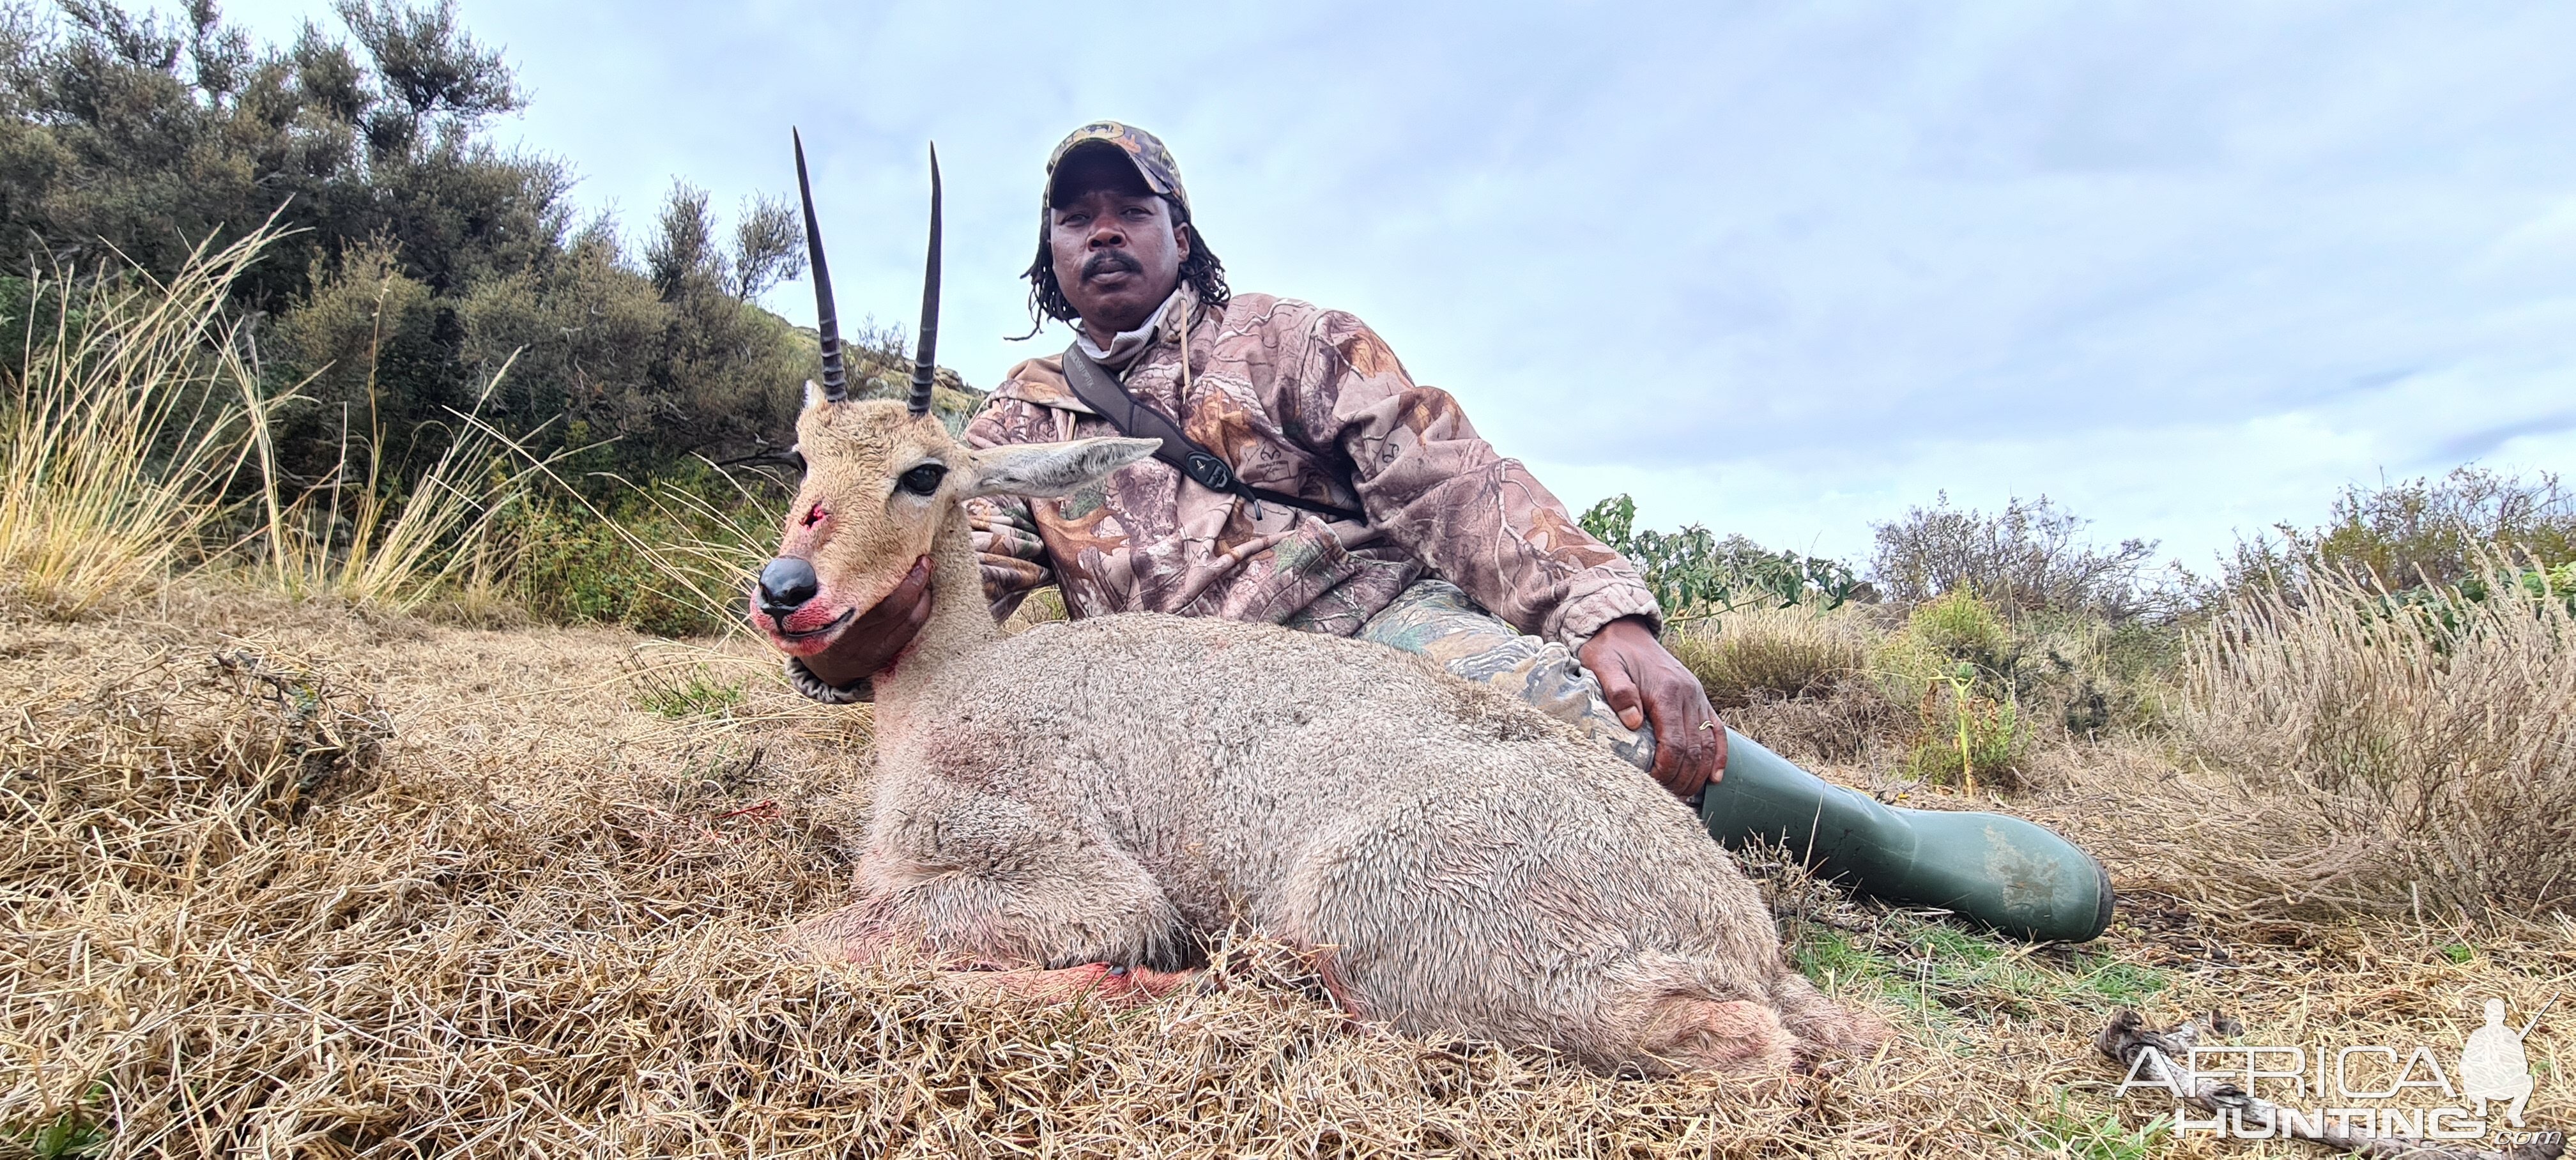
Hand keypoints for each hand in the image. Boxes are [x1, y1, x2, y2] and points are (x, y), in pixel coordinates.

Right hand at [800, 556, 933, 686]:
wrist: (824, 668)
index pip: (861, 590)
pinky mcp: (882, 656)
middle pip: (891, 605)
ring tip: (925, 572)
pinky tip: (925, 594)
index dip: (884, 569)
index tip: (896, 548)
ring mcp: (868, 648)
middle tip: (923, 559)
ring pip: (905, 617)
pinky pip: (910, 630)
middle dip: (912, 580)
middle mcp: (849, 634)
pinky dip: (922, 609)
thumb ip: (825, 578)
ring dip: (922, 592)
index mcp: (827, 615)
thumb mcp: (813, 602)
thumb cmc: (818, 622)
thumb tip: (839, 539)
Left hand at [1578, 616, 1726, 798]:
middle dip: (1682, 779)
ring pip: (1708, 744)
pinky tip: (1715, 778)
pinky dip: (1718, 756)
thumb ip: (1618, 691)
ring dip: (1699, 774)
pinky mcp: (1699, 699)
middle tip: (1665, 798)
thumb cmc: (1611, 651)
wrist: (1625, 630)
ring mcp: (1698, 697)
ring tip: (1684, 795)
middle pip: (1694, 750)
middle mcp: (1689, 696)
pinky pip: (1716, 731)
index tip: (1651, 785)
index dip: (1666, 770)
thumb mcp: (1604, 665)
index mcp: (1667, 692)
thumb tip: (1632, 722)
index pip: (1674, 743)